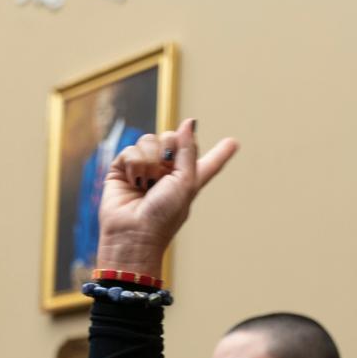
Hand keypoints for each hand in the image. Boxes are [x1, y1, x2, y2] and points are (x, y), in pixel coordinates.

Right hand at [95, 118, 238, 275]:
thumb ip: (188, 151)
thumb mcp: (186, 183)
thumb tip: (188, 123)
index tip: (233, 143)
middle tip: (163, 174)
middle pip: (172, 139)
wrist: (133, 233)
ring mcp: (144, 169)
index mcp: (188, 180)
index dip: (220, 153)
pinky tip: (133, 182)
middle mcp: (167, 173)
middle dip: (168, 151)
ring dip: (150, 161)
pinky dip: (134, 165)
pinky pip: (131, 150)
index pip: (207, 163)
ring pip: (149, 140)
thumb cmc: (163, 216)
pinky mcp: (123, 169)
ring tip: (146, 184)